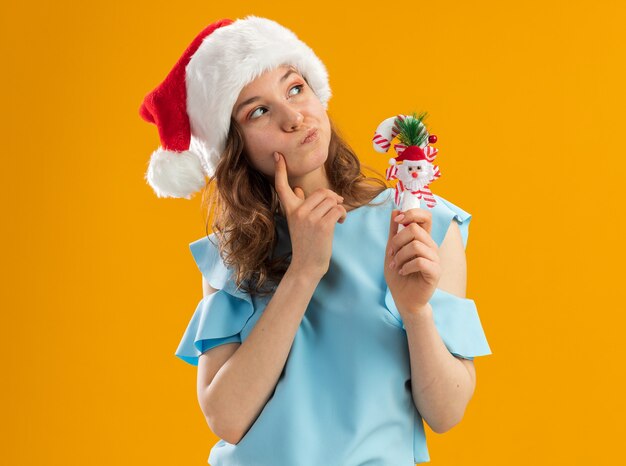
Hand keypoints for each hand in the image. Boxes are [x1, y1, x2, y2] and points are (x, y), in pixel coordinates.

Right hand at [273, 152, 346, 276]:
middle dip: (333, 198)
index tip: (277, 155)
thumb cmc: (305, 243)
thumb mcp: (297, 223)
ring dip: (339, 207)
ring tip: (339, 217)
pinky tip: (341, 222)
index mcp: (290, 209)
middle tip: (336, 206)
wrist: (307, 265)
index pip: (282, 186)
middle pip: (322, 192)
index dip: (280, 170)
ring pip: (332, 200)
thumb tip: (298, 189)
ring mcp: (309, 218)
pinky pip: (338, 209)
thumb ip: (298, 205)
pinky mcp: (323, 225)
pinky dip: (343, 214)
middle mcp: (298, 211)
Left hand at [385, 207, 440, 312]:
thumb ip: (394, 232)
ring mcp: (435, 259)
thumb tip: (396, 211)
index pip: (426, 217)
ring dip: (400, 255)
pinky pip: (420, 261)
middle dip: (397, 240)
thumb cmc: (399, 275)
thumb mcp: (392, 251)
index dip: (412, 213)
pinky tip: (402, 272)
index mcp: (423, 239)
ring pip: (416, 245)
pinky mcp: (435, 272)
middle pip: (416, 229)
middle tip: (391, 254)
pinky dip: (406, 266)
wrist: (403, 299)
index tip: (398, 220)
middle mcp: (431, 247)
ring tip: (395, 265)